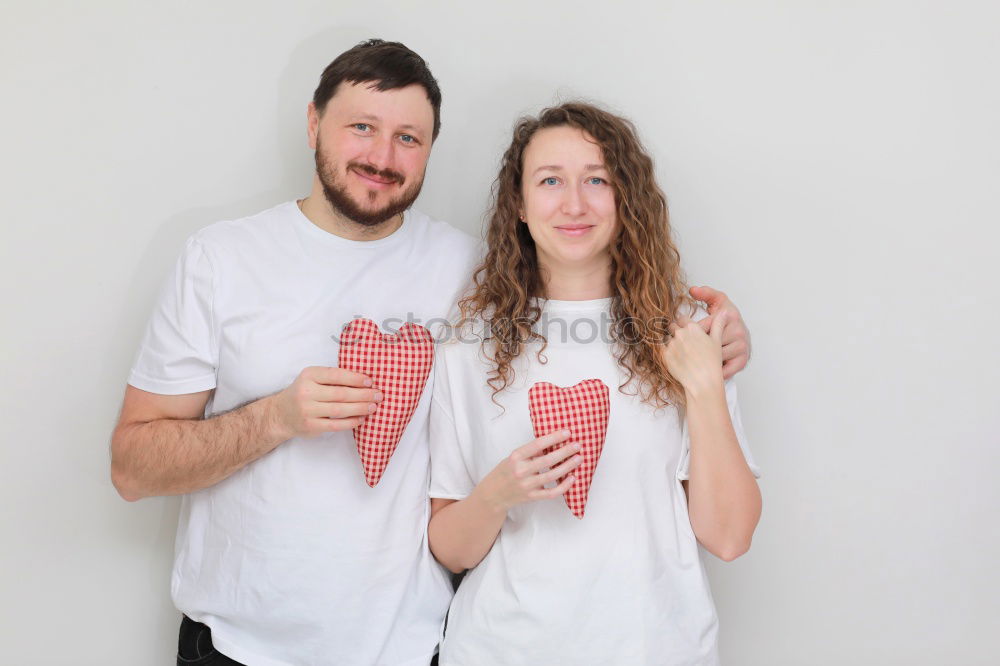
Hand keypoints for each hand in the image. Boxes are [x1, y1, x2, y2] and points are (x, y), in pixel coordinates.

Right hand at [268, 366, 382, 439]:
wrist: (280, 414)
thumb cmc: (303, 393)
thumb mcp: (312, 379)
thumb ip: (332, 378)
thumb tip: (364, 380)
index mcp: (309, 375)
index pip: (336, 375)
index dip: (356, 378)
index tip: (370, 381)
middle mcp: (307, 392)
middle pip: (342, 393)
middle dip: (363, 394)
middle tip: (379, 395)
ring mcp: (308, 410)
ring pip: (340, 409)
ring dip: (360, 408)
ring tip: (373, 407)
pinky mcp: (311, 426)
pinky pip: (336, 425)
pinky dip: (351, 422)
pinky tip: (361, 419)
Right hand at [474, 430, 582, 512]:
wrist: (492, 495)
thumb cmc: (505, 472)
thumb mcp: (513, 458)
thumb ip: (530, 452)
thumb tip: (552, 443)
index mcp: (516, 457)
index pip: (538, 444)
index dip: (554, 438)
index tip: (567, 432)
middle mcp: (521, 471)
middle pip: (547, 460)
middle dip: (565, 451)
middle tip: (578, 445)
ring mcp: (527, 485)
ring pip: (552, 475)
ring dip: (568, 466)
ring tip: (578, 458)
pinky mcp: (531, 497)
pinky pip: (551, 492)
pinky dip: (563, 486)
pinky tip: (572, 478)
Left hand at [664, 313, 725, 394]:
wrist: (703, 381)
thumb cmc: (711, 362)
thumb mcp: (716, 341)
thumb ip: (718, 325)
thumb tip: (724, 312)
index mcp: (692, 328)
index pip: (682, 318)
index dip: (683, 324)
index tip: (685, 330)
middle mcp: (680, 333)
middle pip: (672, 326)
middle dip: (675, 332)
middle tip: (682, 342)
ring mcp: (671, 344)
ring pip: (666, 338)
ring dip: (670, 342)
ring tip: (679, 352)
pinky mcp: (664, 354)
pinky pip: (661, 349)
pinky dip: (665, 351)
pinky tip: (674, 357)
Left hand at [689, 285, 750, 378]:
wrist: (742, 335)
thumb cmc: (727, 319)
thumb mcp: (718, 302)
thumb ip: (706, 294)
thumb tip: (692, 290)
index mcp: (730, 315)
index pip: (702, 326)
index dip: (690, 333)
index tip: (683, 337)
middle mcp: (738, 331)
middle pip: (707, 343)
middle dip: (694, 348)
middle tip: (686, 350)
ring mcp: (741, 346)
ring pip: (714, 357)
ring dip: (703, 361)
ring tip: (695, 361)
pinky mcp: (742, 361)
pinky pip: (724, 370)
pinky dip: (714, 370)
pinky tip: (707, 368)